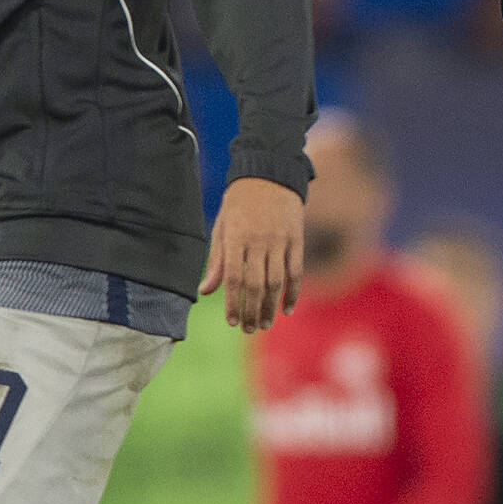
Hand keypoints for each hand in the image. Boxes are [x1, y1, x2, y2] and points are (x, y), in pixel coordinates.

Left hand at [202, 176, 306, 331]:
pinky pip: (296, 271)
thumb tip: (206, 291)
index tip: (232, 322)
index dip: (233, 303)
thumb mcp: (222, 227)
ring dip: (271, 307)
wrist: (269, 173)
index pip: (233, 278)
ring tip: (266, 324)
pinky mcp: (296, 239)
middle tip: (249, 330)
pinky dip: (293, 292)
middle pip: (256, 284)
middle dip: (252, 311)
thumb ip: (216, 260)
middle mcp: (258, 241)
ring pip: (277, 282)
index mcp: (236, 238)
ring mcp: (280, 240)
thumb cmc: (240, 203)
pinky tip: (288, 308)